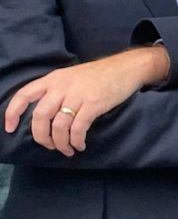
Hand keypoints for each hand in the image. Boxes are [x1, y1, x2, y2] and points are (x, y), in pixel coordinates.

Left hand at [3, 46, 168, 155]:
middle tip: (49, 146)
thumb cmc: (98, 75)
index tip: (10, 129)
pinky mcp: (94, 104)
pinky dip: (76, 140)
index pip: (24, 95)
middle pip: (40, 116)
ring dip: (61, 143)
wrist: (126, 68)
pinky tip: (80, 145)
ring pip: (59, 125)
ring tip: (68, 150)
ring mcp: (78, 95)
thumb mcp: (70, 77)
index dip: (13, 113)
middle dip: (42, 137)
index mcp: (53, 79)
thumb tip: (44, 115)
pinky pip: (79, 128)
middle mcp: (61, 86)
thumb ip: (55, 91)